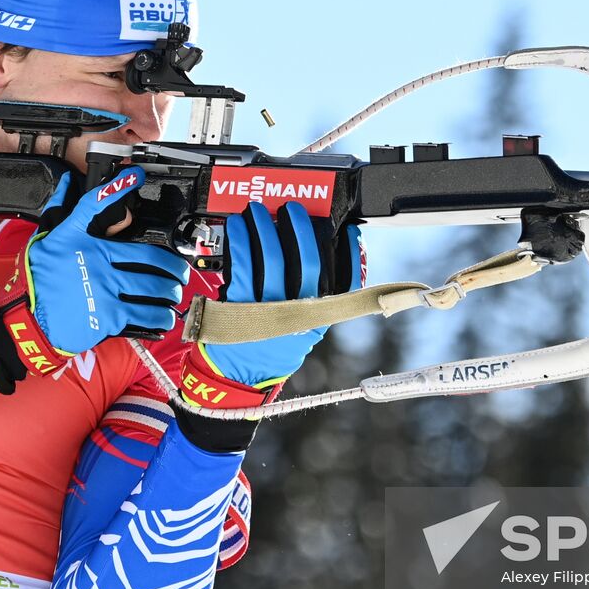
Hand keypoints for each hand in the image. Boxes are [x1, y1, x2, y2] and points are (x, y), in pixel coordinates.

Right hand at [0, 167, 189, 376]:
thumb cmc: (38, 281)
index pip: (99, 207)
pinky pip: (144, 314)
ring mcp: (106, 291)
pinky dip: (160, 316)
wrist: (27, 319)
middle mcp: (99, 264)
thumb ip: (61, 212)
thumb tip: (67, 183)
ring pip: (152, 287)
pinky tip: (165, 316)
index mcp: (84, 244)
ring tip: (175, 293)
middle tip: (180, 270)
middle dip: (172, 265)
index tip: (136, 176)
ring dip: (170, 291)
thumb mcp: (47, 243)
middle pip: (148, 258)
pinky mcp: (109, 316)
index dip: (120, 188)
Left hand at [201, 202, 363, 387]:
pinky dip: (241, 240)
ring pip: (272, 258)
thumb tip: (321, 257)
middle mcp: (297, 314)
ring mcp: (267, 311)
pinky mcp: (238, 307)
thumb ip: (315, 302)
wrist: (237, 379)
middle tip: (294, 209)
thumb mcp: (303, 330)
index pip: (346, 283)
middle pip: (308, 263)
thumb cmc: (271, 348)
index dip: (352, 254)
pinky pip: (242, 265)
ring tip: (260, 210)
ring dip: (266, 227)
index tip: (350, 230)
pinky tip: (238, 227)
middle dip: (301, 229)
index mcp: (318, 318)